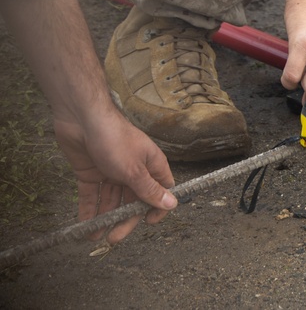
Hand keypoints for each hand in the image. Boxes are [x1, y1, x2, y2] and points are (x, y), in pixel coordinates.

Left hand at [54, 106, 176, 244]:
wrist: (82, 119)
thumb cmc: (114, 139)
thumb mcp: (134, 170)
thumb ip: (150, 190)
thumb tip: (172, 204)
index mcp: (151, 165)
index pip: (161, 190)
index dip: (157, 207)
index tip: (148, 223)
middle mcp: (133, 170)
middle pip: (133, 200)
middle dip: (124, 220)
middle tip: (114, 238)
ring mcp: (111, 171)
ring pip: (111, 201)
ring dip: (104, 219)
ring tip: (94, 237)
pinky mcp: (91, 172)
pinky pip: (91, 196)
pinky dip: (88, 210)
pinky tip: (83, 226)